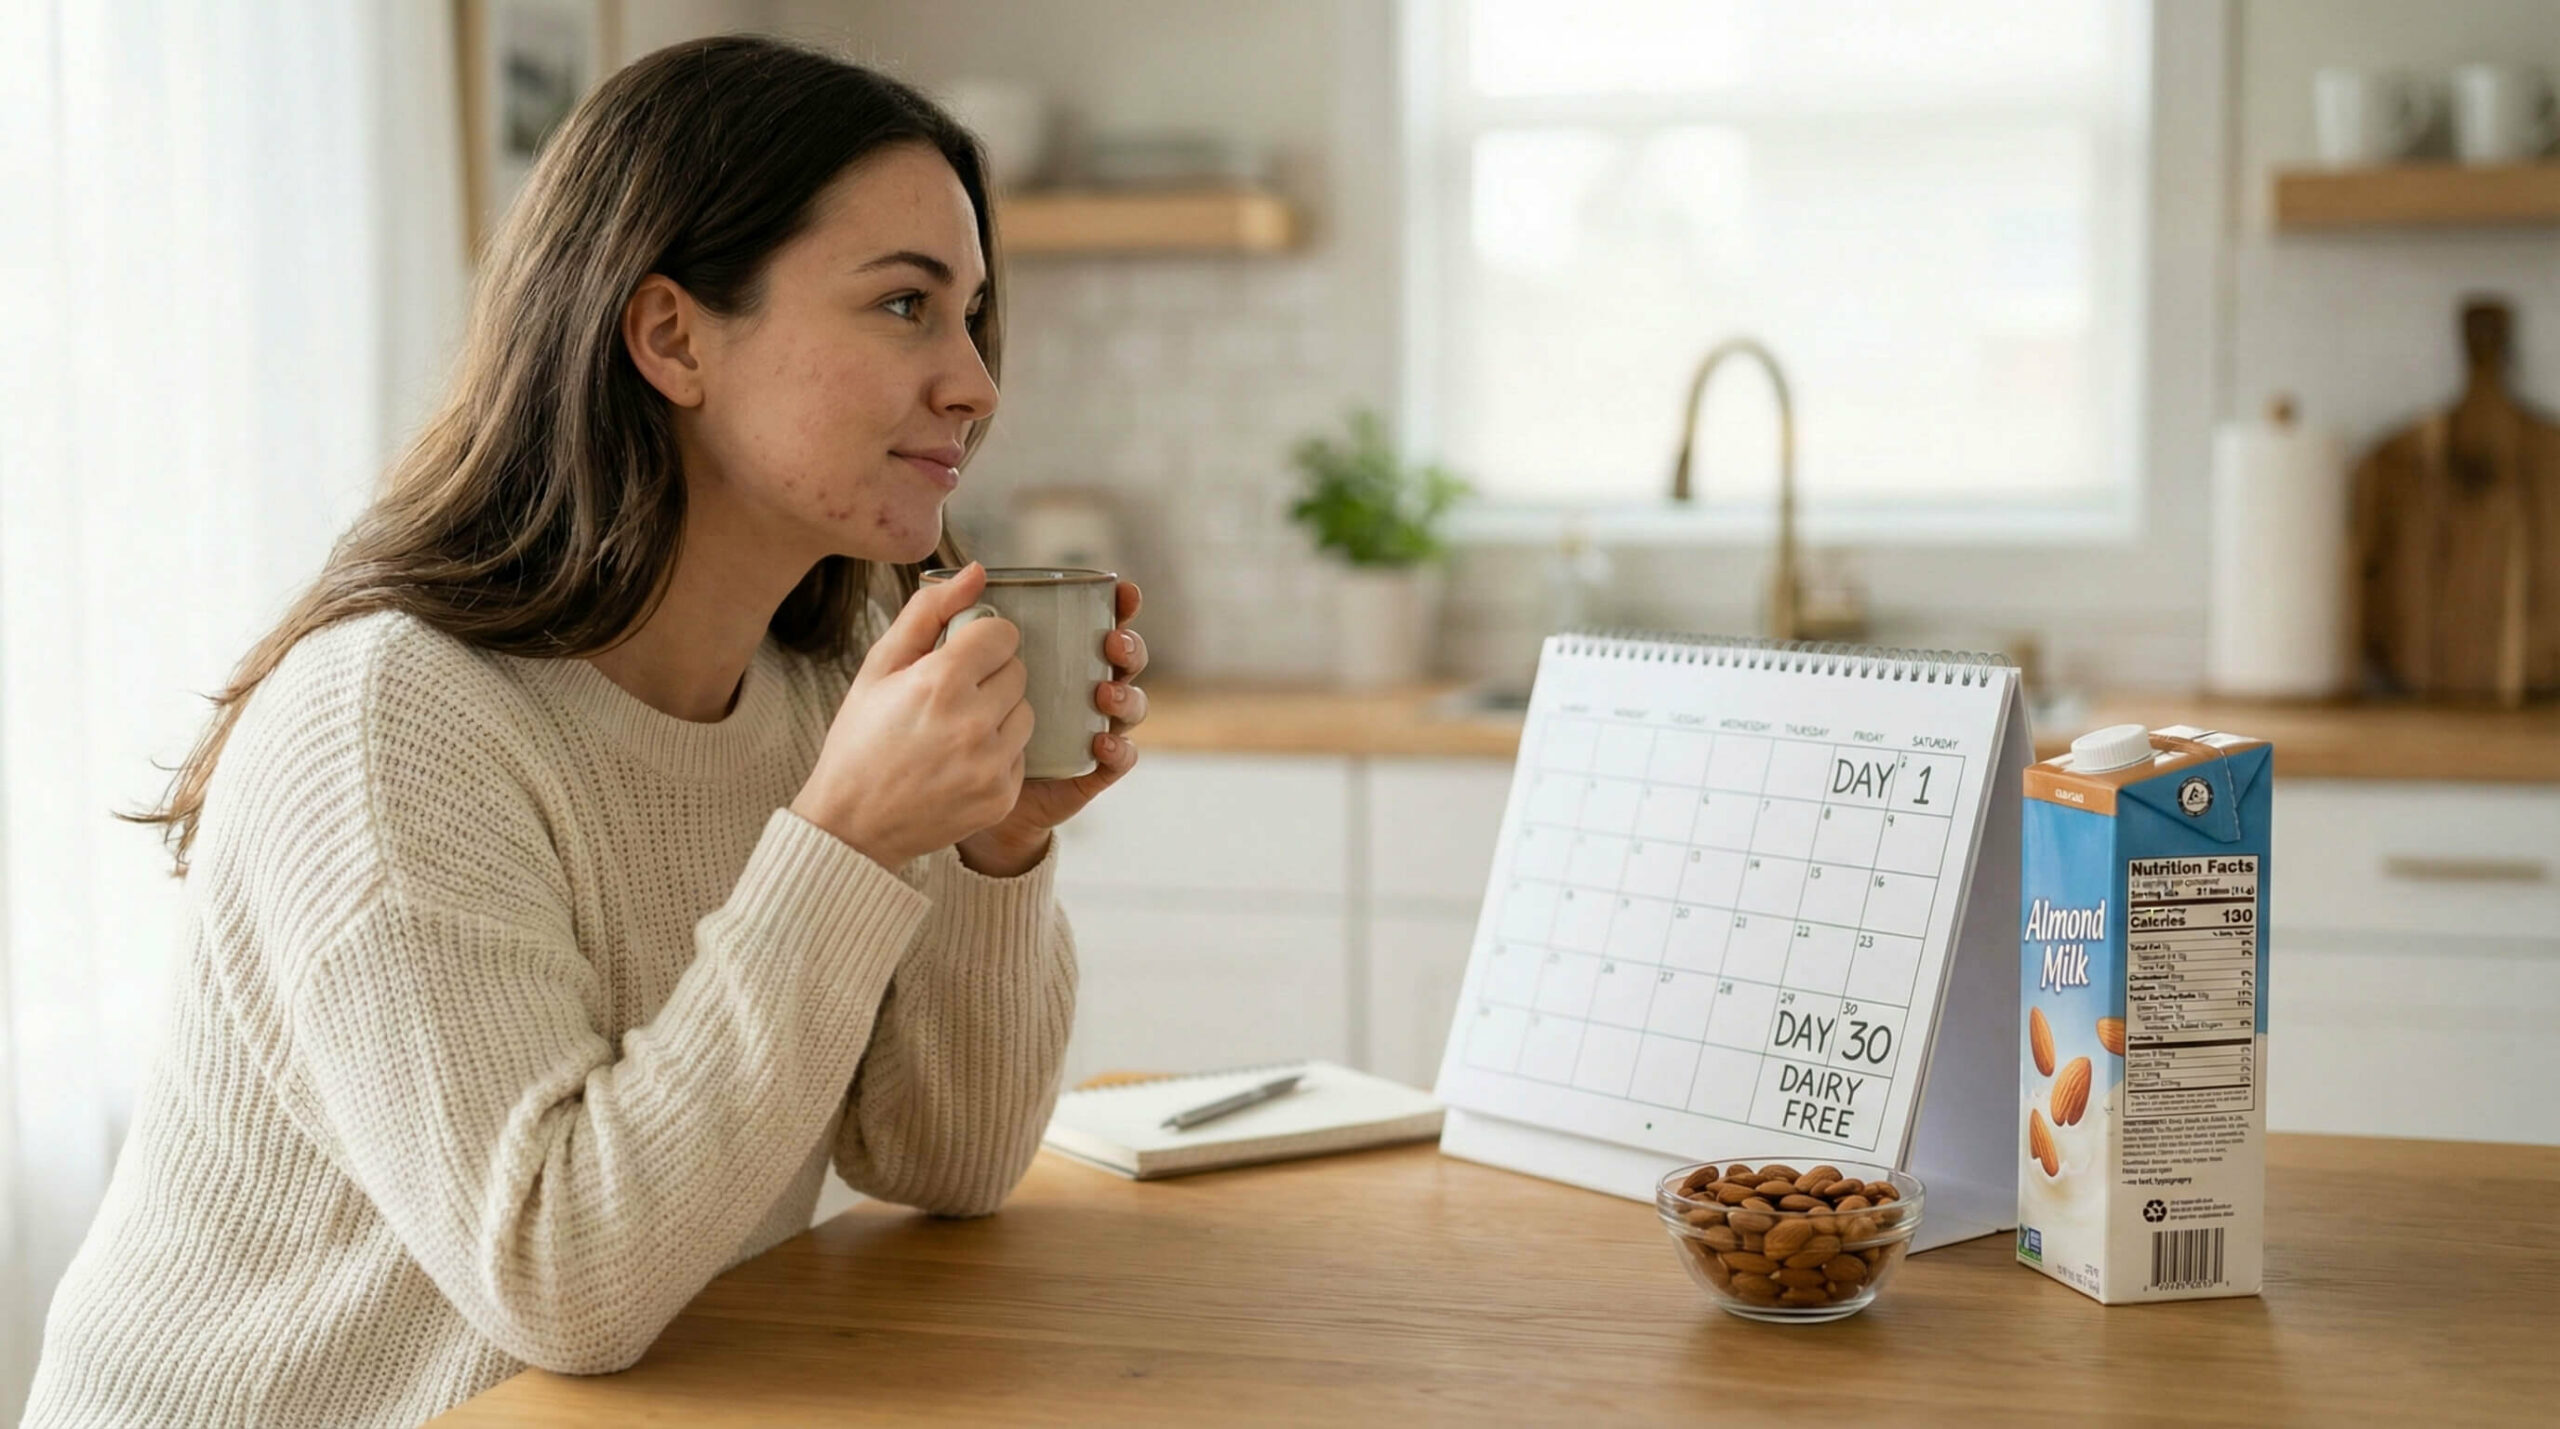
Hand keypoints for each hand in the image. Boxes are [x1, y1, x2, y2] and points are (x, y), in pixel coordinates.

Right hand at [791, 563, 1032, 871]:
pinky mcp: (1002, 796)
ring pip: (1026, 712)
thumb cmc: (861, 740)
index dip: (980, 640)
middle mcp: (972, 723)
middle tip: (952, 696)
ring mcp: (990, 764)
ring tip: (958, 728)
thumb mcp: (879, 667)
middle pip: (1017, 671)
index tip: (960, 655)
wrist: (851, 824)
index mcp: (940, 682)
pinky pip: (1022, 753)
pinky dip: (999, 753)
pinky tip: (961, 761)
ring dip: (1000, 713)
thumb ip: (928, 612)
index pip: (1002, 634)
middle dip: (990, 675)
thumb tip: (975, 572)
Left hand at [955, 580, 1148, 876]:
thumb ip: (940, 613)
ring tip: (1103, 693)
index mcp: (1052, 656)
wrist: (935, 794)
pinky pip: (1117, 760)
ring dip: (1127, 696)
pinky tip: (1100, 742)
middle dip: (1128, 647)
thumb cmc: (931, 721)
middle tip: (1111, 643)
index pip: (1095, 623)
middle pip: (1122, 661)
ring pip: (1128, 707)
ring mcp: (1084, 729)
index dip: (1118, 605)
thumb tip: (974, 570)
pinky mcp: (1084, 771)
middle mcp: (1076, 689)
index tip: (1120, 591)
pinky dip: (1119, 750)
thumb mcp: (927, 663)